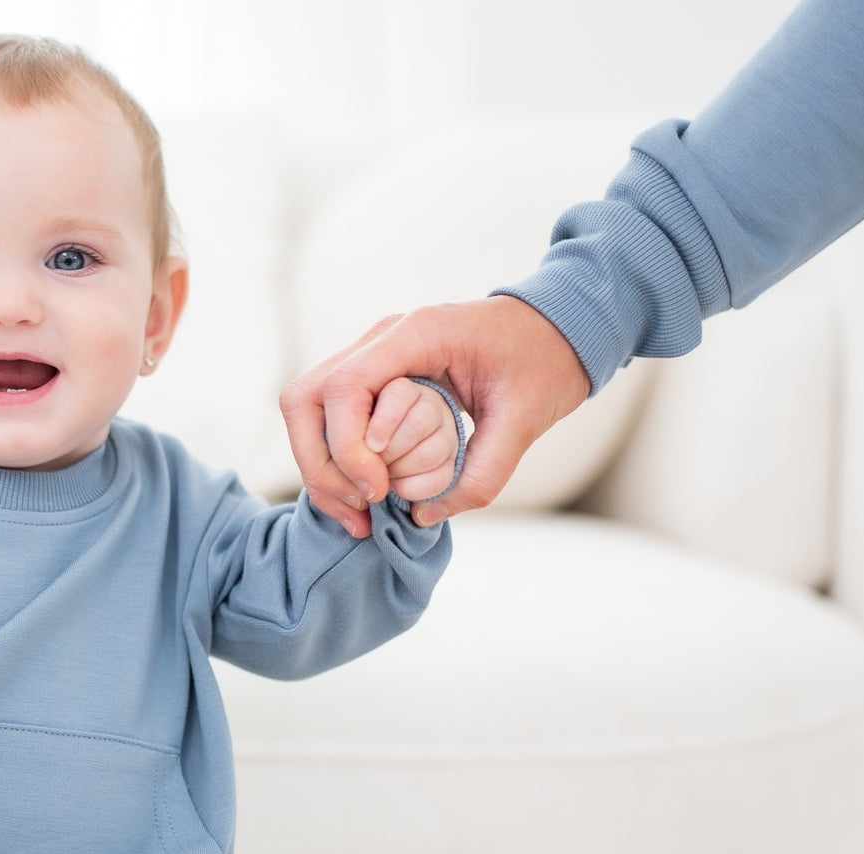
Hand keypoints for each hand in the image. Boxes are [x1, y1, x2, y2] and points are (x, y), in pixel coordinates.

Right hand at [279, 295, 589, 535]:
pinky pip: (329, 422)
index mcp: (418, 334)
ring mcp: (372, 358)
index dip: (348, 448)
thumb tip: (421, 515)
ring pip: (306, 412)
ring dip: (322, 470)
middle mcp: (381, 340)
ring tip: (359, 514)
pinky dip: (335, 466)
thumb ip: (480, 475)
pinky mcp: (373, 382)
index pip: (345, 387)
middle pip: (305, 400)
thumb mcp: (524, 421)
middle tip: (362, 507)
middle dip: (321, 465)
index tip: (379, 490)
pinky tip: (363, 501)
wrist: (558, 329)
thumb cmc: (544, 362)